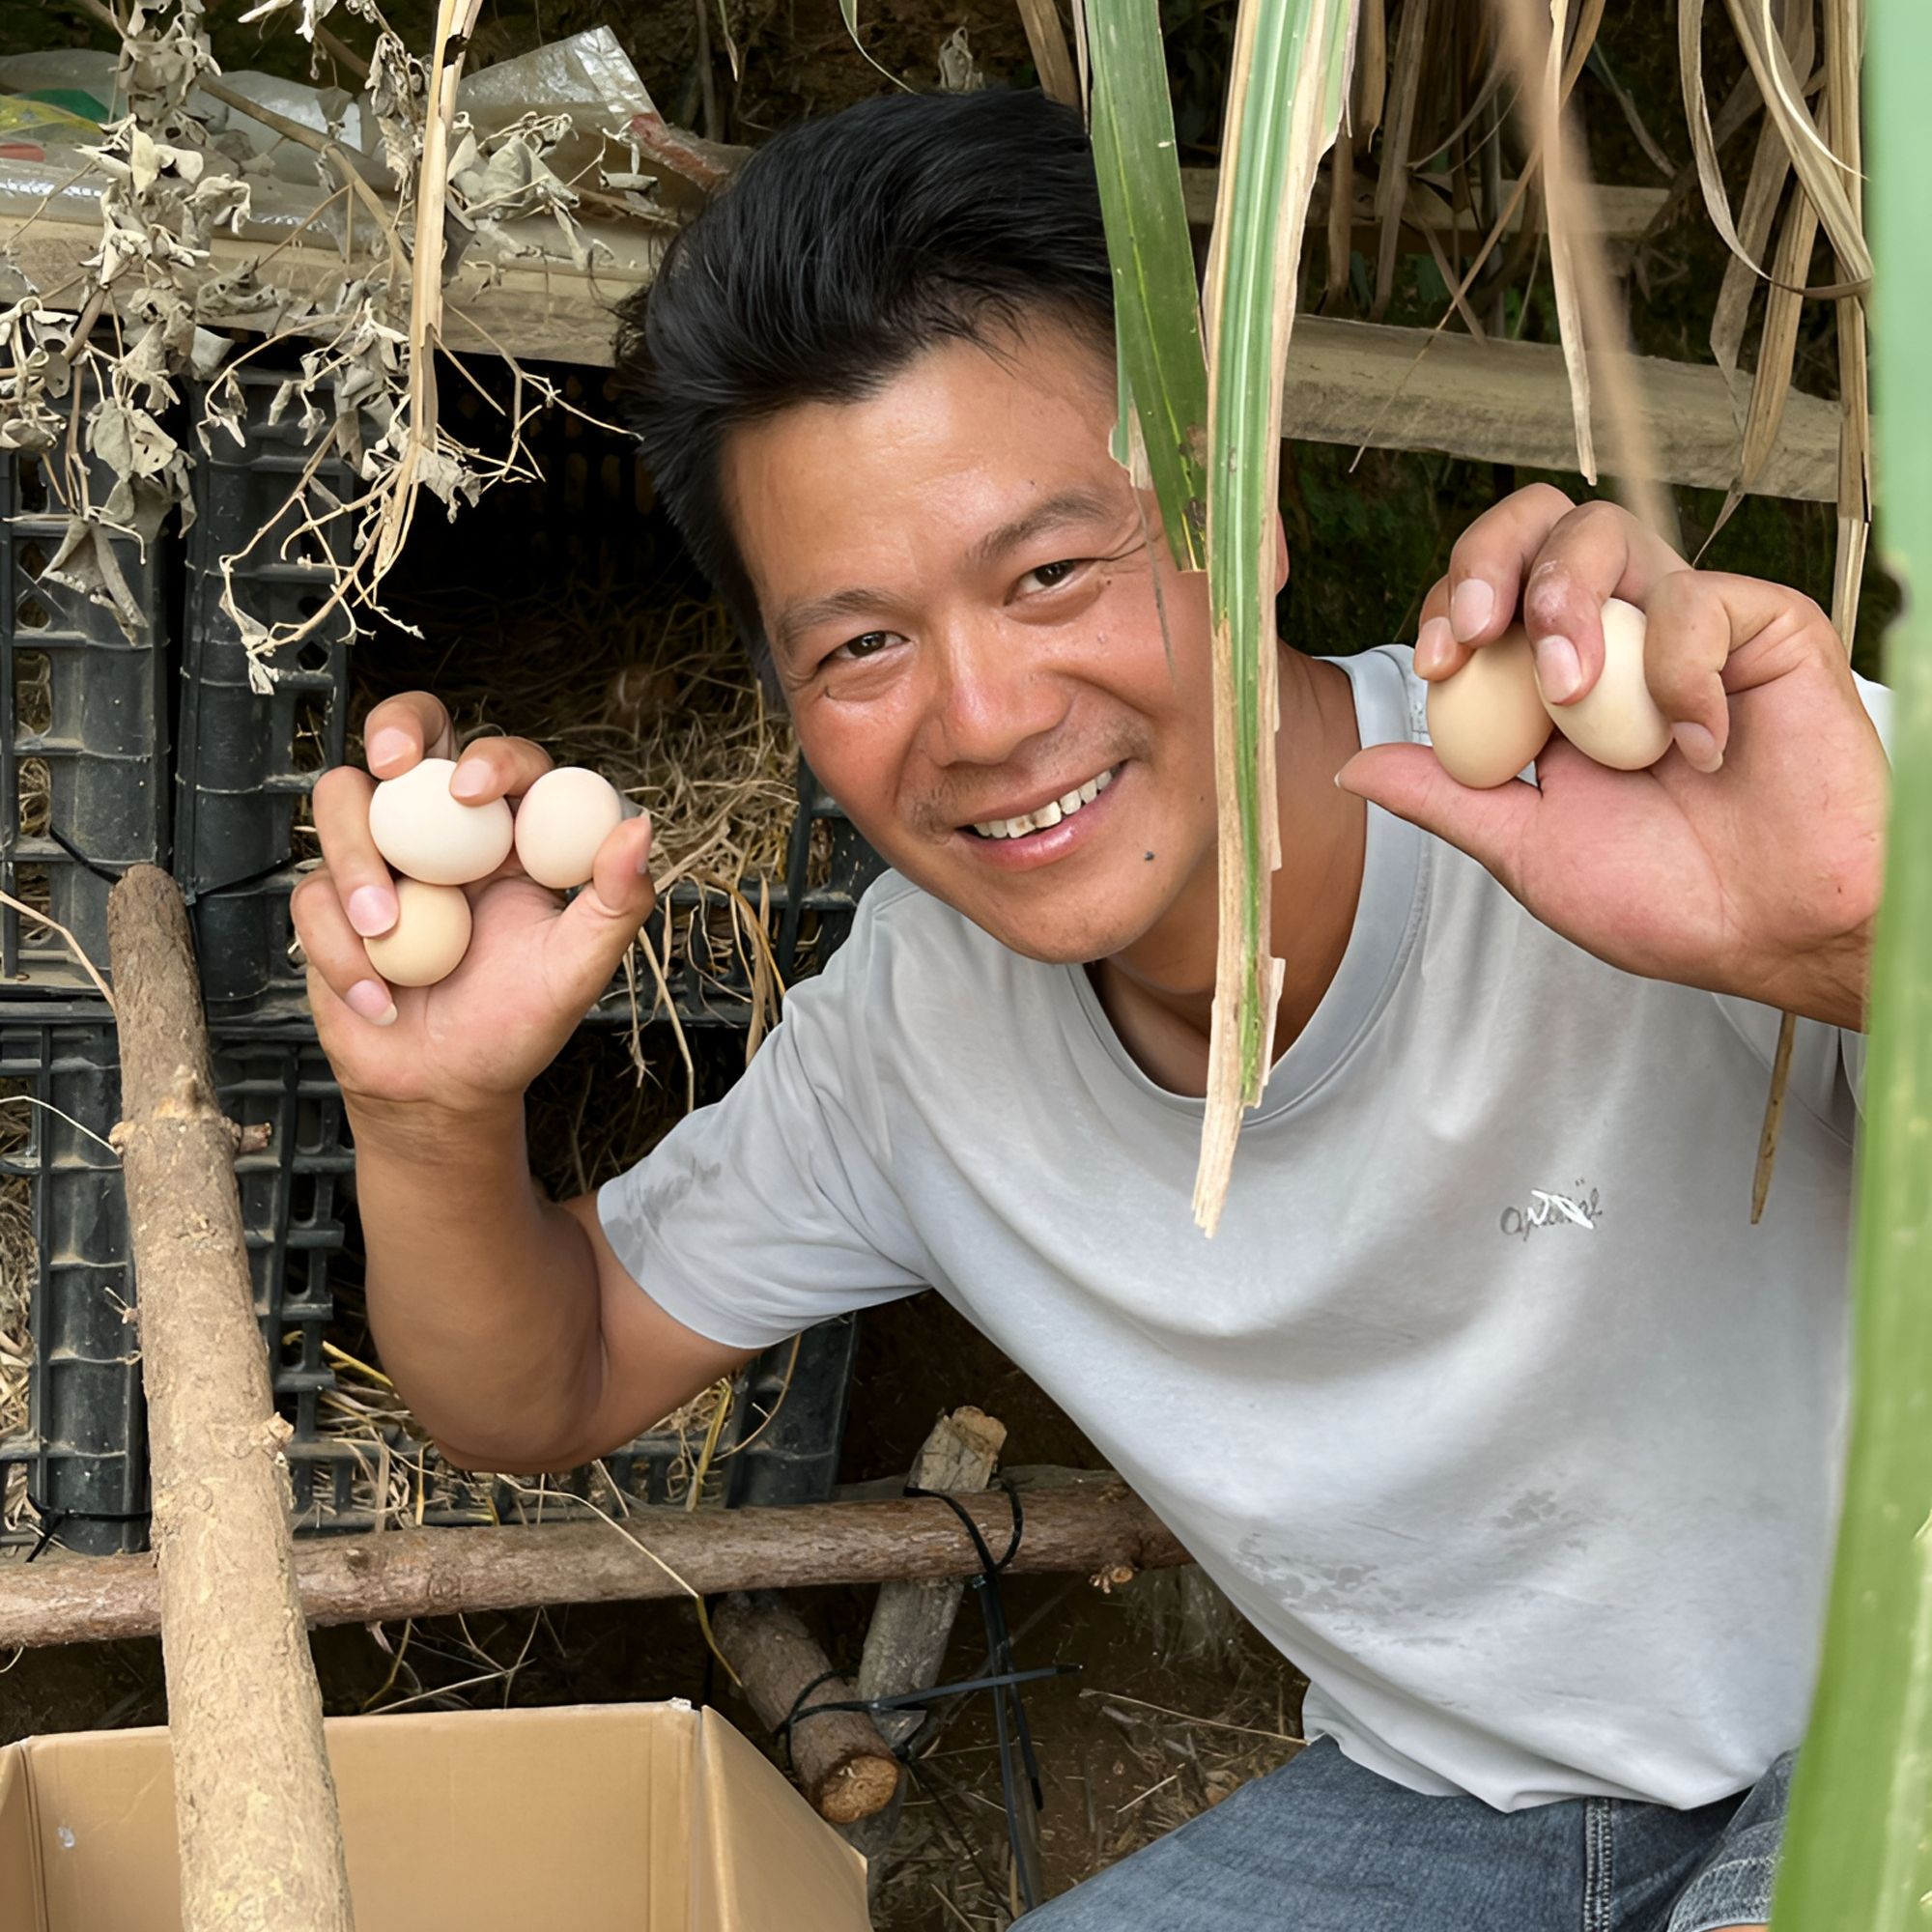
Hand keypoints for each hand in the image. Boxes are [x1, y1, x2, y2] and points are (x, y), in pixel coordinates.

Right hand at [291, 693, 656, 1115]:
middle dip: (395, 727)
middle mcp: (441, 832)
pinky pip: (313, 894)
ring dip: (358, 861)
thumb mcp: (577, 970)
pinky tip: (378, 997)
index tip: (475, 790)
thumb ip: (615, 902)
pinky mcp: (330, 903)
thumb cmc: (516, 1023)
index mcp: (508, 833)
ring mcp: (379, 859)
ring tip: (386, 934)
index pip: (502, 760)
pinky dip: (341, 947)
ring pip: (343, 800)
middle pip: (409, 734)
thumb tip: (640, 828)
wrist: (445, 1088)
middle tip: (393, 764)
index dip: (490, 755)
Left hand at [1334, 487, 1887, 1028]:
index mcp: (1546, 677)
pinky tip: (1697, 748)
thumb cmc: (1663, 897)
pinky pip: (1698, 598)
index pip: (1482, 594)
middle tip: (1478, 630)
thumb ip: (1444, 798)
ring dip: (1567, 601)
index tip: (1440, 662)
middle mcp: (1611, 633)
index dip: (1447, 605)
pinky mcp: (1763, 626)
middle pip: (1538, 524)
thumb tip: (1349, 766)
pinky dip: (1679, 670)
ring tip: (1572, 692)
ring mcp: (1684, 623)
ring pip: (1608, 532)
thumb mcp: (1526, 847)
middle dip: (1490, 559)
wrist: (1775, 931)